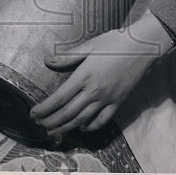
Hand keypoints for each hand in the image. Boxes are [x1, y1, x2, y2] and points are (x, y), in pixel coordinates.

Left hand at [29, 12, 173, 136]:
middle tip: (39, 126)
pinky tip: (82, 128)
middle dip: (51, 122)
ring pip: (82, 119)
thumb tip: (47, 60)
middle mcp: (94, 91)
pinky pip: (102, 120)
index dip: (44, 109)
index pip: (59, 98)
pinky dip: (90, 126)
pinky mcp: (118, 102)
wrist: (142, 47)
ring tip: (54, 132)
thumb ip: (67, 57)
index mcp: (84, 76)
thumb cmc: (114, 42)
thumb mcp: (89, 46)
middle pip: (68, 113)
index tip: (33, 114)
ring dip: (66, 127)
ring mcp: (107, 99)